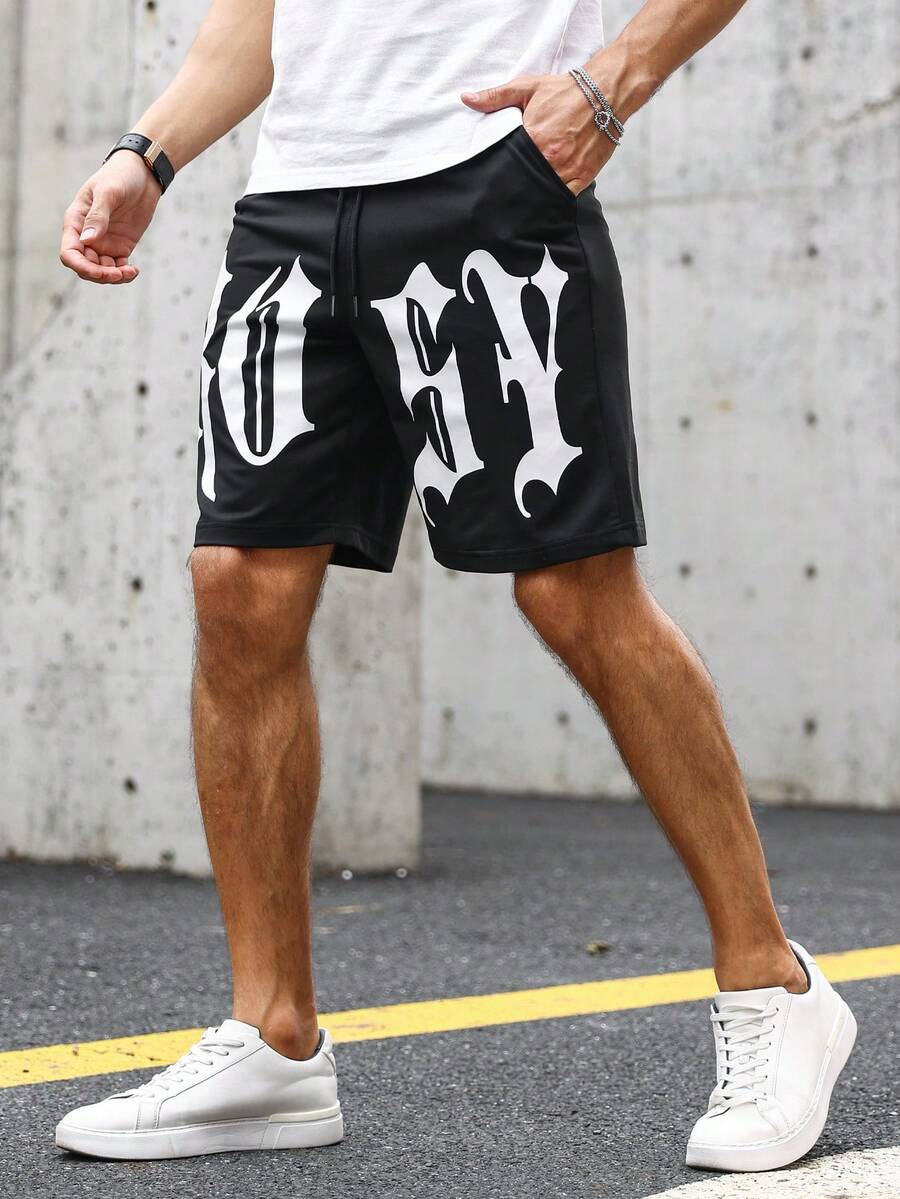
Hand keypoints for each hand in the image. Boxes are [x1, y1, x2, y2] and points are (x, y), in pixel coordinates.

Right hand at [59, 152, 162, 284]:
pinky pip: (118, 268)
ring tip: (130, 272)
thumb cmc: (120, 176)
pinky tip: (134, 271)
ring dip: (113, 277)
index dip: (81, 266)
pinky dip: (125, 274)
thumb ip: (98, 216)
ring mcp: (103, 242)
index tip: (100, 272)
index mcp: (76, 221)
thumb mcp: (108, 192)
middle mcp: (86, 235)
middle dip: (100, 275)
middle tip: (119, 273)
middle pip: (85, 266)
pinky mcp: (120, 246)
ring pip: (101, 270)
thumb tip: (87, 241)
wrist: (142, 173)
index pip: (69, 253)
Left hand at [462, 71, 617, 194]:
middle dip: (516, 187)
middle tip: (506, 194)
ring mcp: (568, 169)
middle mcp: (550, 157)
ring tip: (522, 202)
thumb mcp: (527, 87)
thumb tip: (466, 98)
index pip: (509, 165)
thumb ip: (495, 96)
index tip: (493, 180)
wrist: (605, 92)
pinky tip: (545, 200)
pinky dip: (555, 200)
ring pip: (544, 192)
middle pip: (525, 182)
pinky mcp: (584, 176)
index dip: (501, 174)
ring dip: (534, 196)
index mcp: (533, 139)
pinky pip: (565, 197)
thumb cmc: (565, 90)